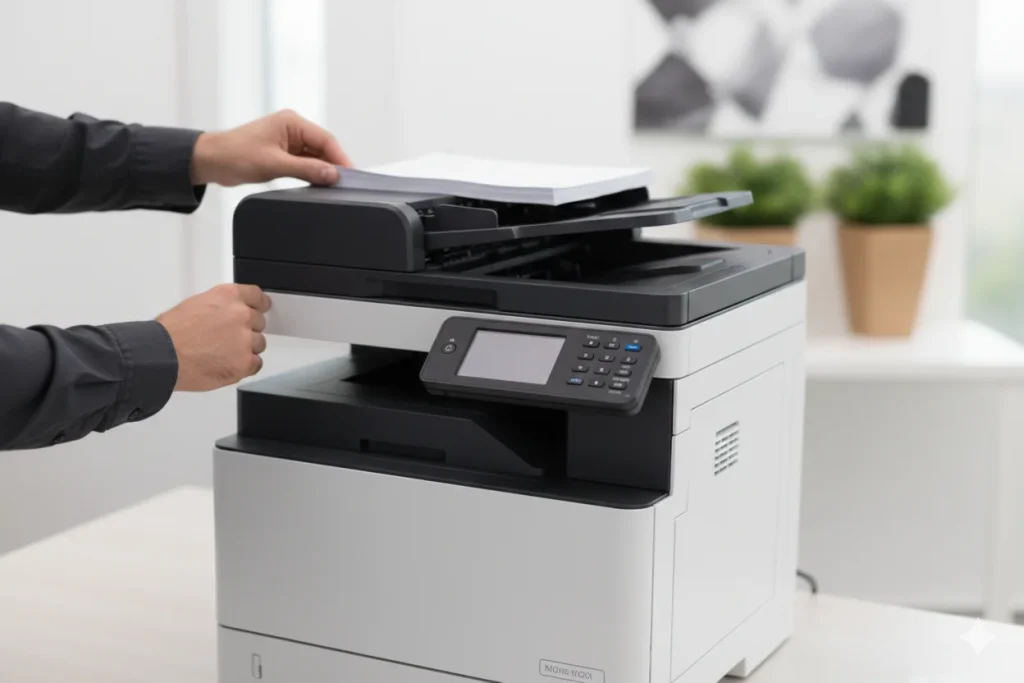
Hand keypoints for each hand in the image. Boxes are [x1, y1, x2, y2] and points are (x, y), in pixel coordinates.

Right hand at [156, 284, 271, 391]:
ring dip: (245, 349)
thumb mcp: (196, 304)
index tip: (261, 308)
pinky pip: (256, 364)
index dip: (259, 305)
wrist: (163, 356)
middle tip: (227, 338)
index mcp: (229, 296)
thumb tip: (227, 315)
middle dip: (246, 330)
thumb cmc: (171, 333)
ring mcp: (245, 340)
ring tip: (221, 353)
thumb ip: (220, 307)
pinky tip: (227, 364)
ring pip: (258, 344)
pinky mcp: (245, 363)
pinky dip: (245, 366)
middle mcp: (241, 315)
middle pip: (259, 322)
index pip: (257, 296)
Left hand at [190, 109, 351, 187]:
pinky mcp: (284, 153)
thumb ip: (306, 169)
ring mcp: (288, 141)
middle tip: (344, 185)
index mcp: (291, 122)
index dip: (340, 158)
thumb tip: (332, 174)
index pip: (325, 139)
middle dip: (333, 165)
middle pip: (323, 148)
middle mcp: (292, 128)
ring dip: (322, 170)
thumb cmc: (235, 155)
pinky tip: (317, 184)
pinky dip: (312, 173)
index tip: (351, 175)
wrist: (211, 161)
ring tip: (331, 187)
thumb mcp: (274, 164)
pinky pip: (305, 163)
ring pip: (316, 157)